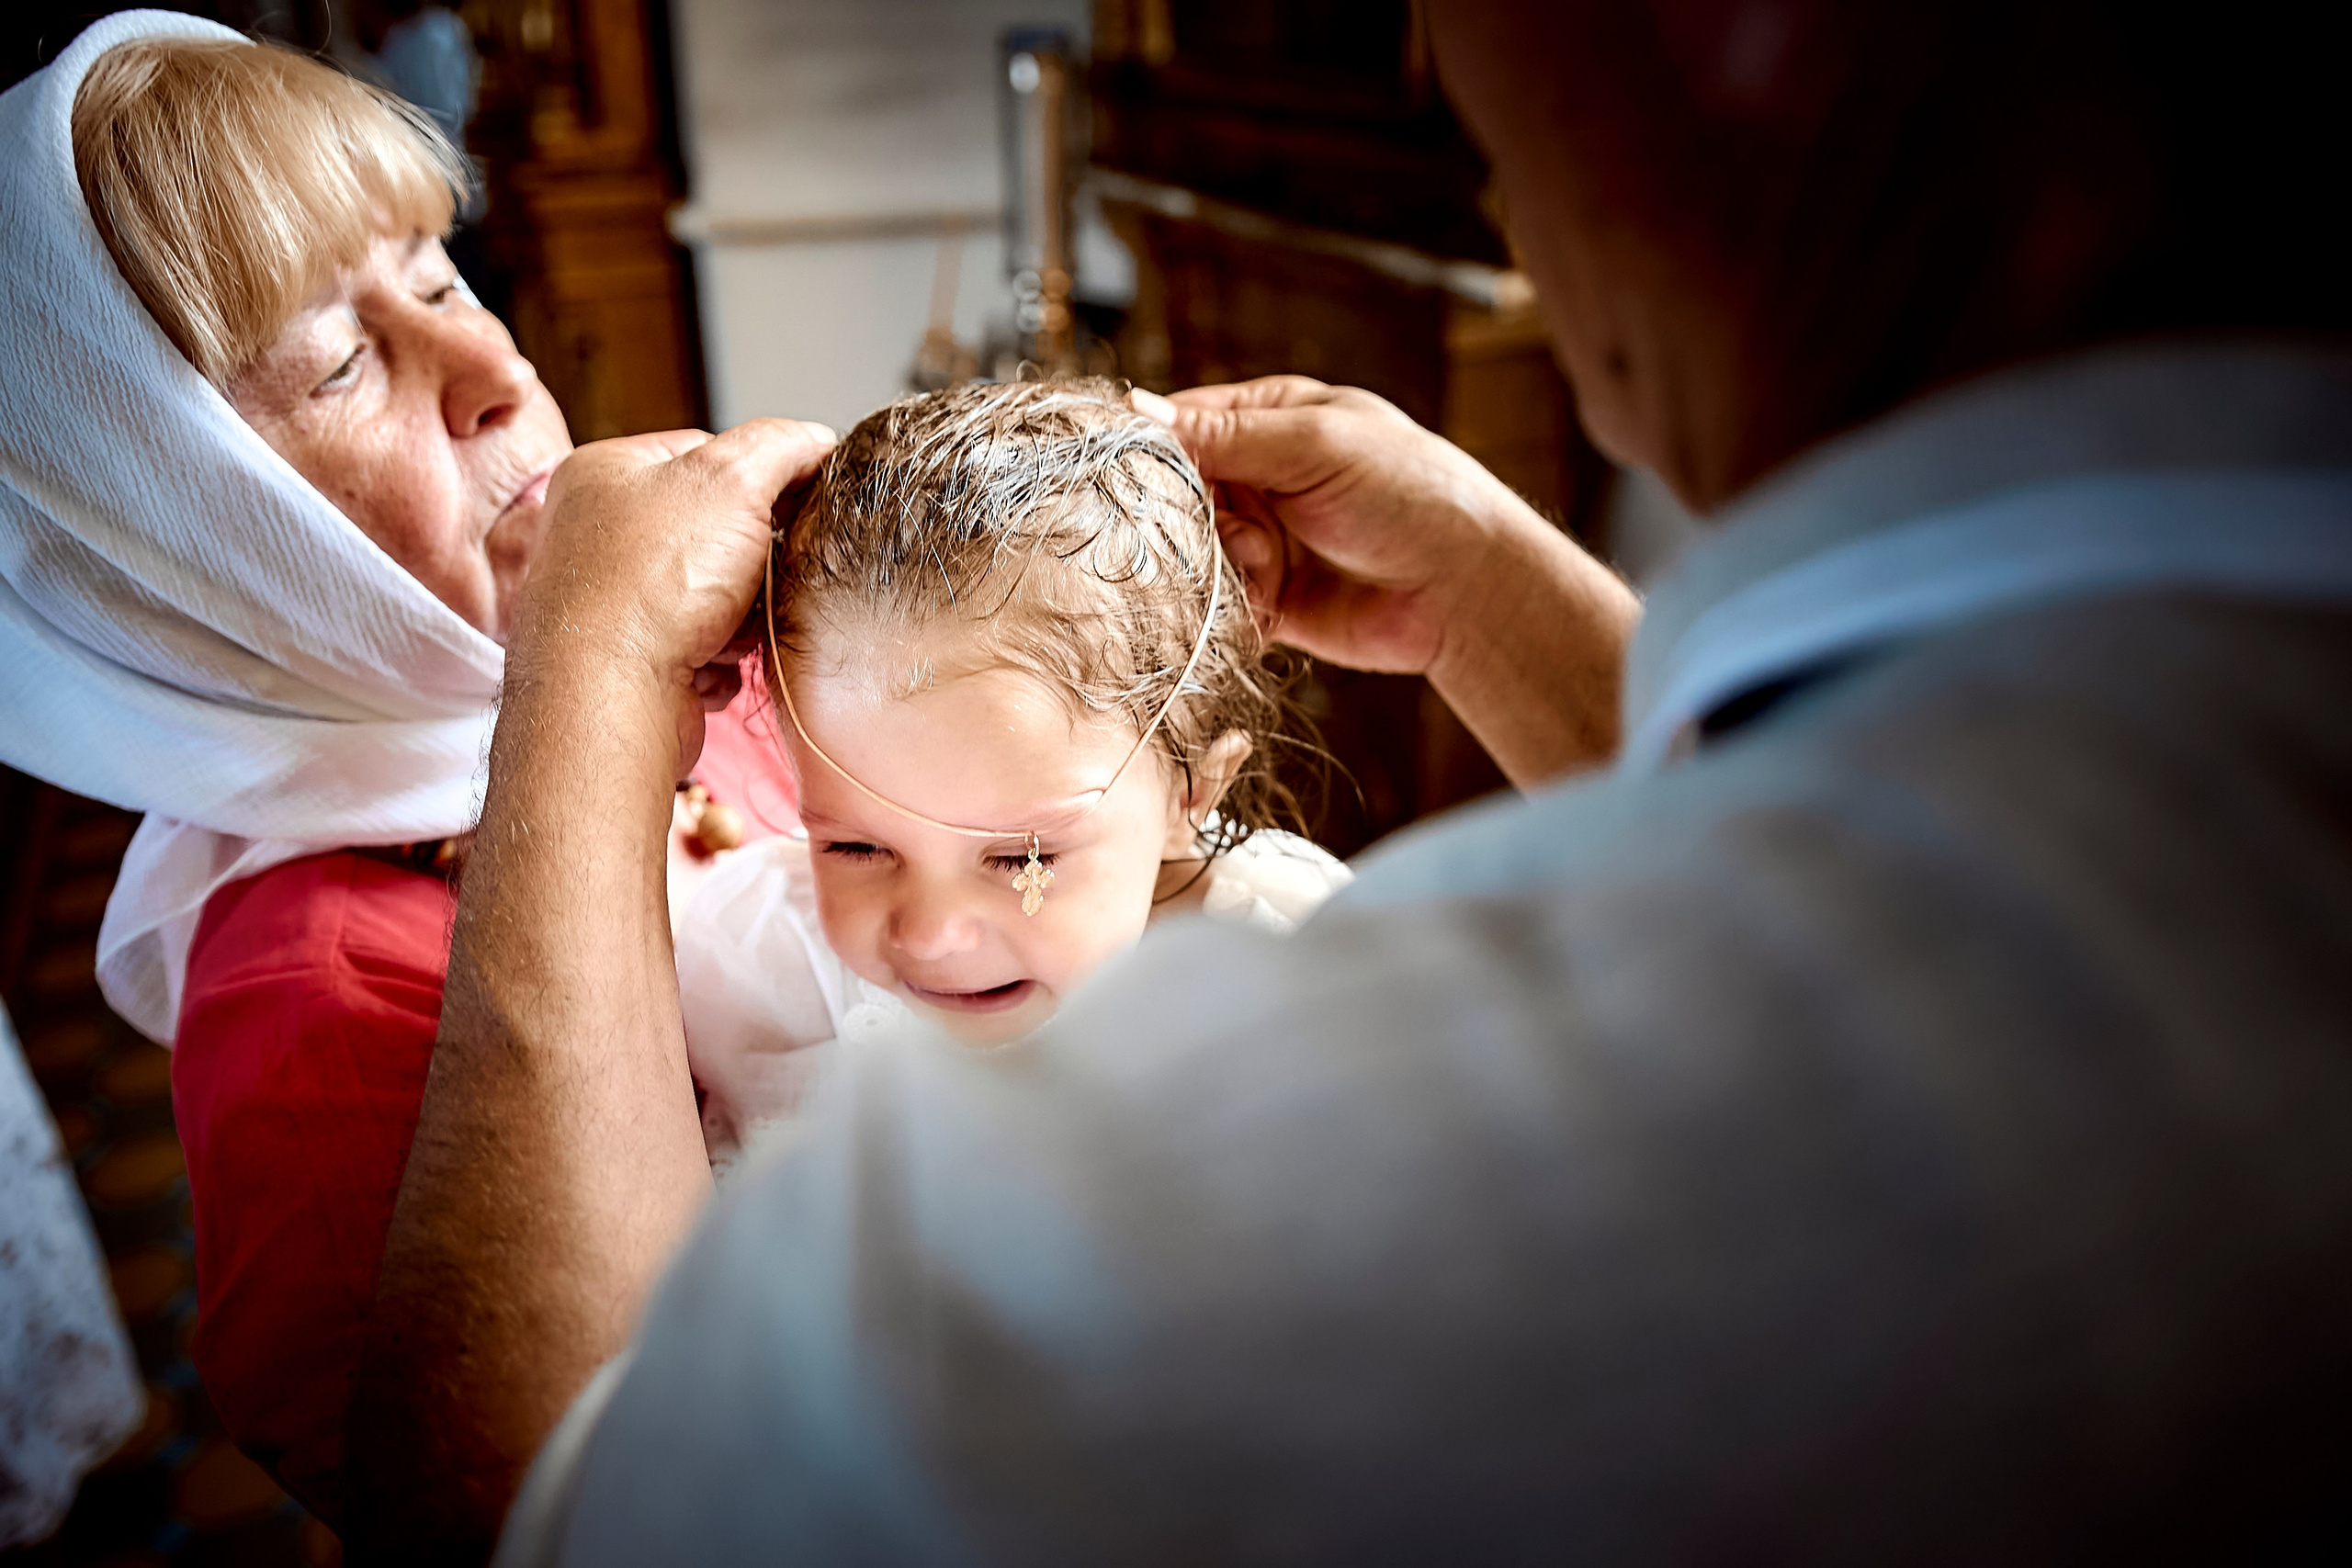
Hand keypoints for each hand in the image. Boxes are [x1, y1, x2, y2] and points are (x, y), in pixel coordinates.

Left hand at [514, 418, 834, 689]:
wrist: (610, 700)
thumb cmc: (651, 585)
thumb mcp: (733, 481)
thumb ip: (780, 447)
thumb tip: (812, 439)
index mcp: (605, 473)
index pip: (705, 451)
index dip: (761, 477)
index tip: (795, 503)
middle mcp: (596, 534)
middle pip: (714, 529)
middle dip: (753, 560)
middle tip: (760, 573)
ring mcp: (608, 600)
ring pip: (715, 594)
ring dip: (742, 615)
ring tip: (732, 628)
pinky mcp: (628, 660)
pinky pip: (702, 647)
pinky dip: (720, 658)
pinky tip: (711, 661)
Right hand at [1140, 377, 1554, 678]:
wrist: (1463, 590)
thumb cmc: (1408, 493)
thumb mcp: (1316, 445)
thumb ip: (1226, 435)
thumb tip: (1134, 407)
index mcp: (1271, 418)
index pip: (1181, 424)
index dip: (1152, 448)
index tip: (1135, 475)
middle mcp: (1260, 476)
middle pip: (1177, 494)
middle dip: (1192, 518)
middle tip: (1238, 530)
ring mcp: (1263, 538)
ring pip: (1192, 552)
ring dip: (1221, 564)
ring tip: (1270, 569)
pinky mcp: (1267, 598)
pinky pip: (1219, 601)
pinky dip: (1233, 607)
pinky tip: (1269, 606)